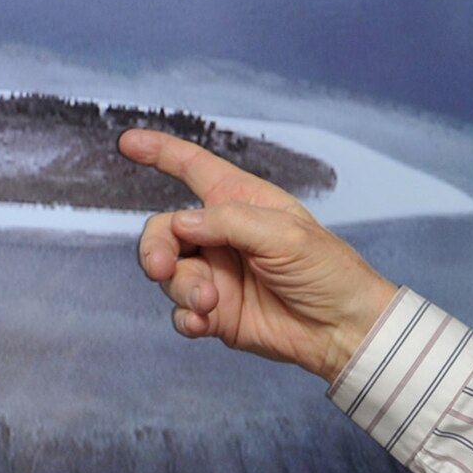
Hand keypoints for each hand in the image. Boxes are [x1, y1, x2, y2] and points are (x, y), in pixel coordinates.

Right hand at [123, 129, 398, 379]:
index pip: (193, 168)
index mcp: (242, 203)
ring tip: (209, 302)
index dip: (161, 153)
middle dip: (155, 248)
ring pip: (169, 275)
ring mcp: (217, 276)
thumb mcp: (285, 235)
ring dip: (181, 288)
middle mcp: (222, 237)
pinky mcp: (217, 314)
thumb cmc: (328, 272)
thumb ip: (229, 222)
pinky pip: (181, 312)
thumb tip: (180, 223)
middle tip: (162, 268)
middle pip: (164, 230)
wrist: (343, 330)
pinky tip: (202, 324)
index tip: (128, 143)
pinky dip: (185, 317)